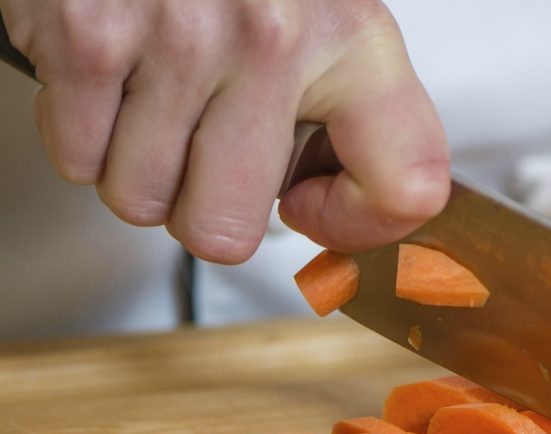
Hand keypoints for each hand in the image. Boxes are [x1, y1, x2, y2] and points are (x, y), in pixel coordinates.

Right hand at [0, 0, 448, 262]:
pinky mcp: (90, 33)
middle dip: (202, 206)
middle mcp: (275, 36)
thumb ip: (350, 113)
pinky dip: (84, 131)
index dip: (354, 223)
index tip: (314, 202)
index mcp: (352, 36)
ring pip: (143, 202)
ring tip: (154, 95)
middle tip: (205, 144)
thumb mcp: (324, 19)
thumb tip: (331, 206)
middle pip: (227, 233)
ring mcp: (181, 37)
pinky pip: (79, 160)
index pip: (409, 186)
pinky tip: (114, 76)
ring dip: (137, 166)